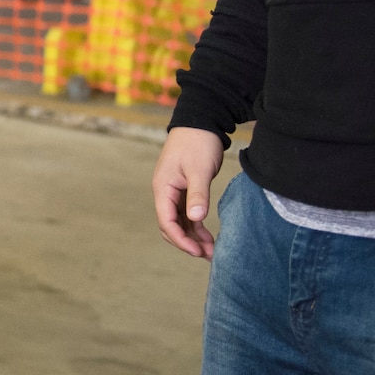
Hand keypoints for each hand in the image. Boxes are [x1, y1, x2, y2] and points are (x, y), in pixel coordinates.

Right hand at [153, 126, 226, 258]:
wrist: (202, 120)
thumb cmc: (199, 142)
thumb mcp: (199, 169)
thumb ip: (197, 194)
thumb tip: (196, 219)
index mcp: (163, 187)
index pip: (167, 221)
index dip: (181, 239)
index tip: (198, 251)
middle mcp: (165, 192)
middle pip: (170, 226)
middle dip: (187, 242)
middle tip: (207, 255)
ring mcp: (174, 192)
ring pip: (180, 222)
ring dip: (193, 237)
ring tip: (212, 250)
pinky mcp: (184, 190)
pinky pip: (187, 214)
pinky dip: (196, 227)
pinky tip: (209, 236)